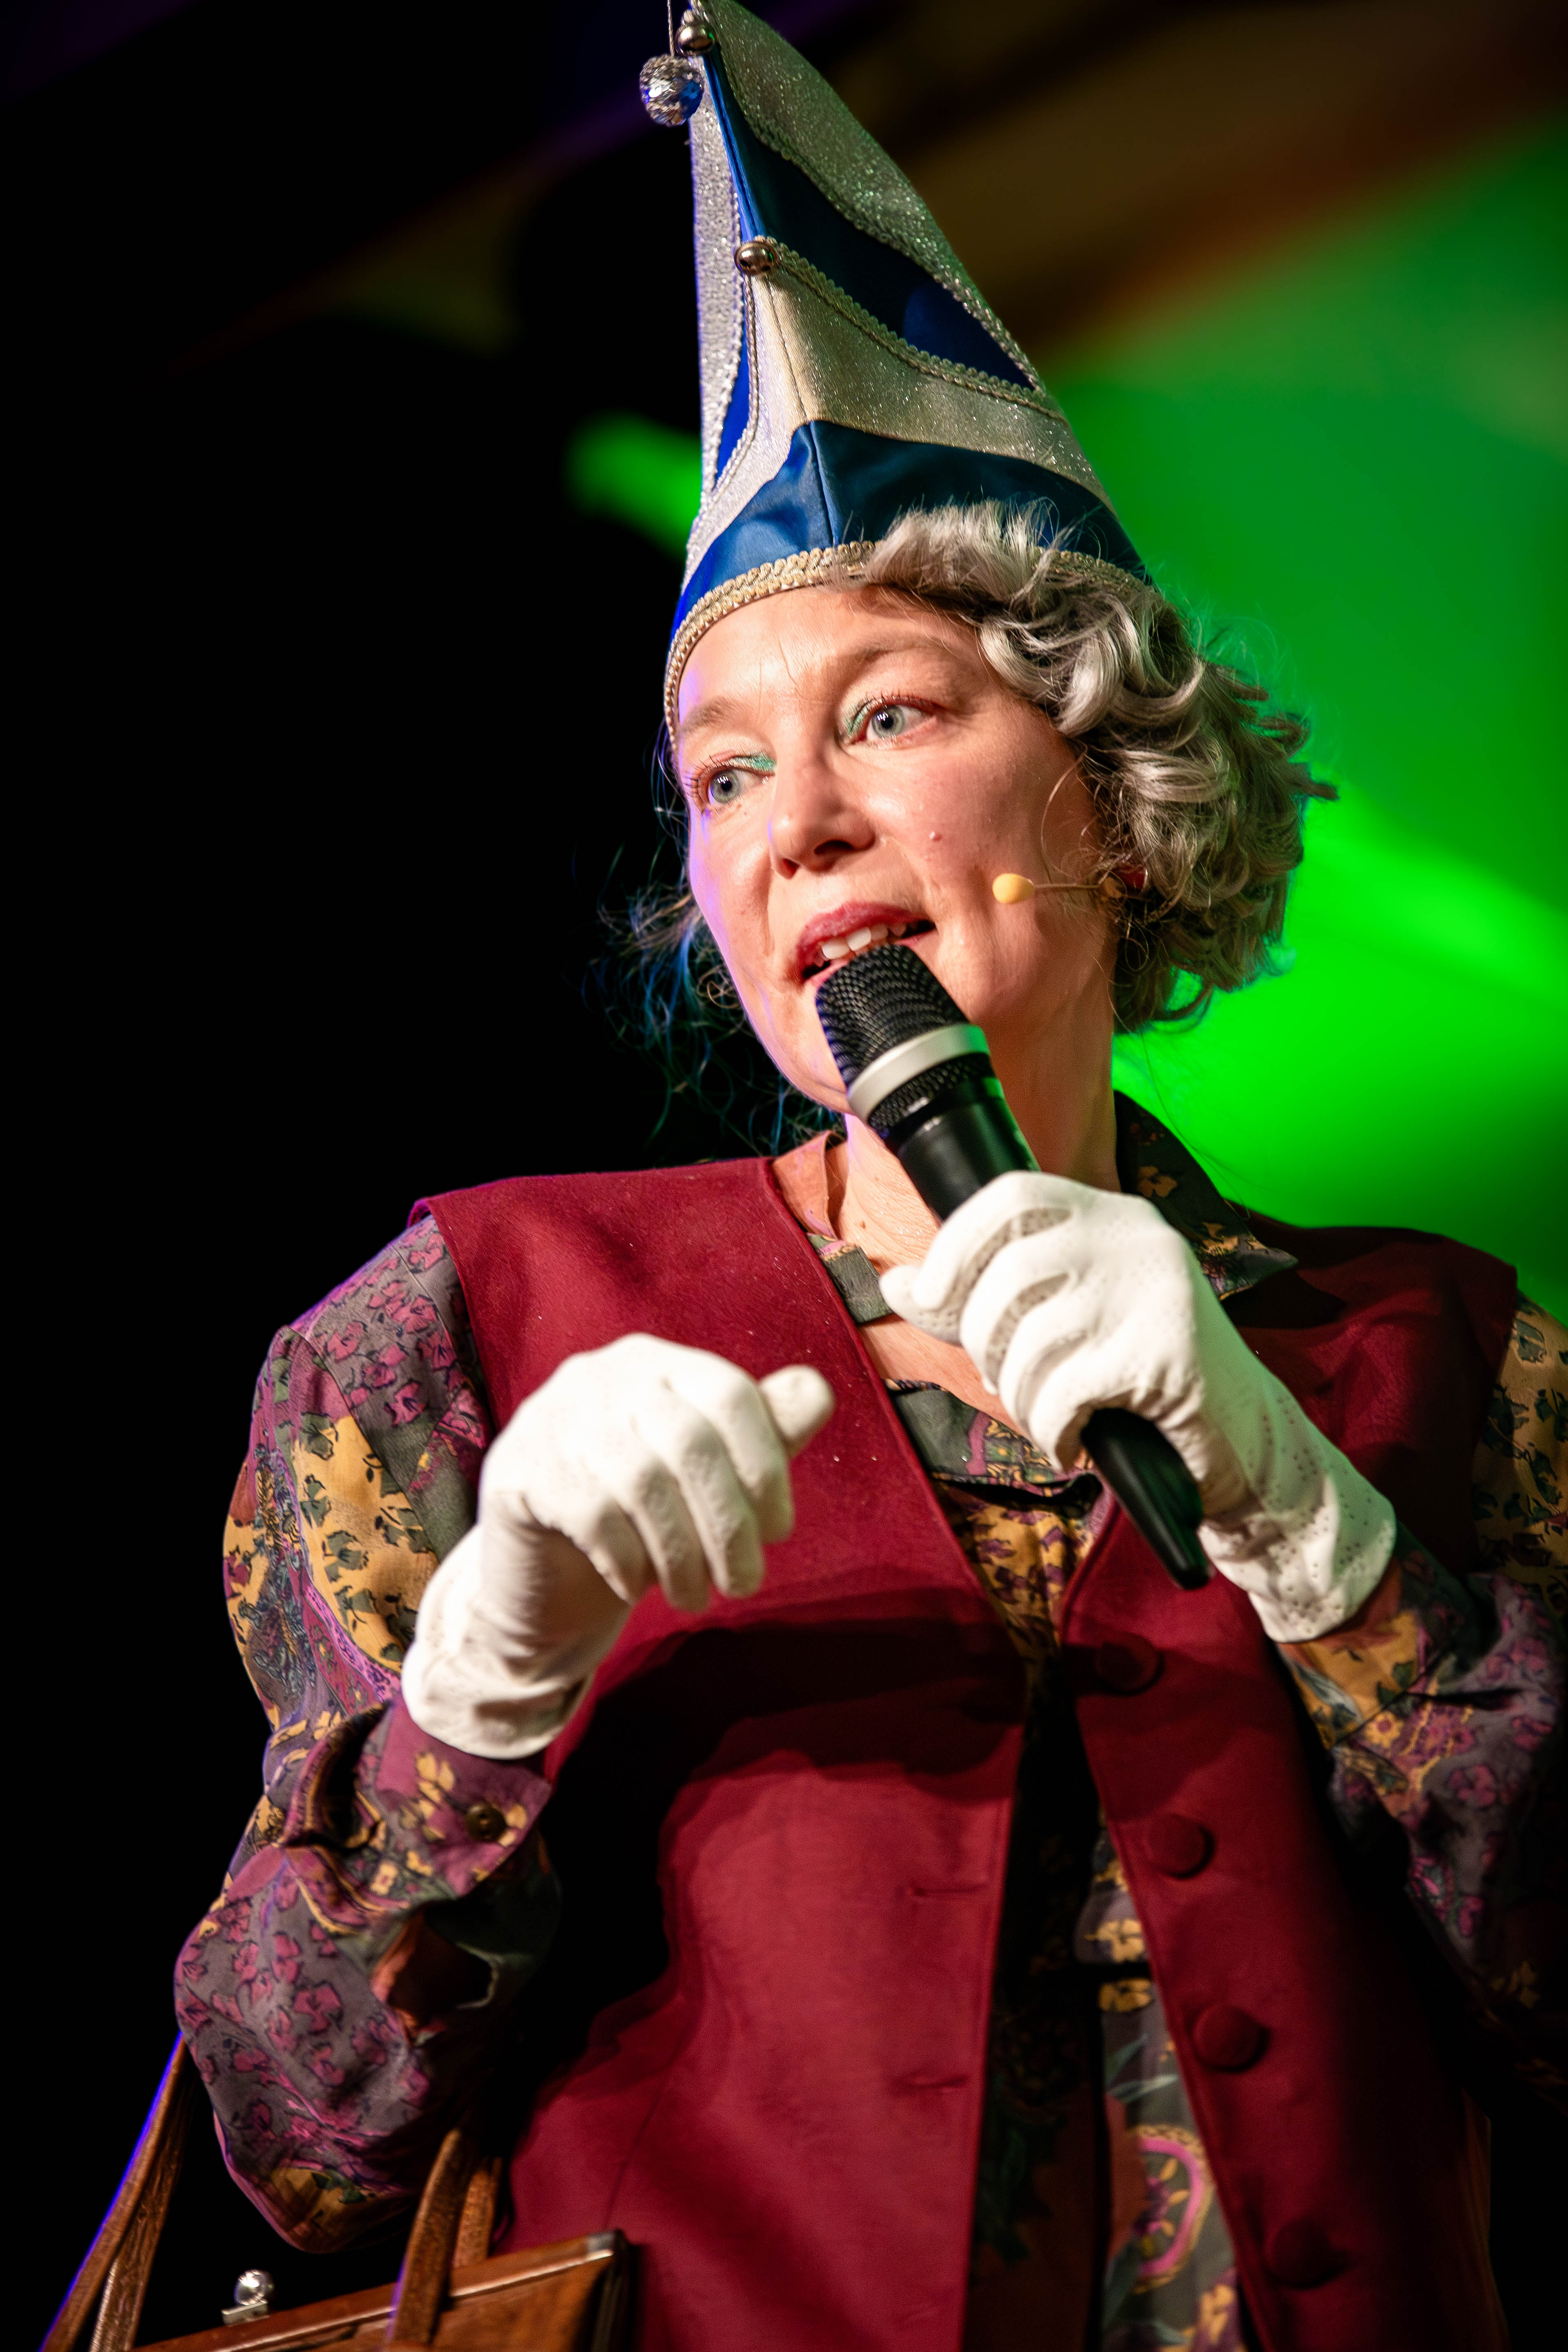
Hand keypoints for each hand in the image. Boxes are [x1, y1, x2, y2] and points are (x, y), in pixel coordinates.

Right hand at [402, 1336, 834, 1758]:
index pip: (730, 1393)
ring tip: (695, 1597)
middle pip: (690, 1442)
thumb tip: (816, 1392)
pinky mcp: (517, 1467)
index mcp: (659, 1362)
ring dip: (681, 1554)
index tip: (779, 1532)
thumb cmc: (645, 1515)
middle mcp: (602, 1373)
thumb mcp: (712, 1475)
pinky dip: (627, 1559)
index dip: (765, 1464)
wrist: (545, 1570)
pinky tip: (635, 1586)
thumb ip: (764, 1432)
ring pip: (642, 1481)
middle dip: (729, 1524)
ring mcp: (551, 1415)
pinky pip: (591, 1513)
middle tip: (744, 1585)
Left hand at [879, 1171, 1393, 1641]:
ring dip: (1022, 1398)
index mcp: (1109, 1215)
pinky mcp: (1169, 1349)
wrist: (1242, 1442)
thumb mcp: (1057, 1326)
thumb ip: (978, 1302)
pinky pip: (1067, 1390)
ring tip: (1046, 1417)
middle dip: (984, 1342)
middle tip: (1004, 1381)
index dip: (954, 1243)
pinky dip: (1052, 1429)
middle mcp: (1137, 1236)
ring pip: (1034, 1339)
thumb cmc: (1136, 1380)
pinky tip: (1071, 1442)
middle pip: (1010, 1273)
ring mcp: (1158, 1288)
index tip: (927, 1297)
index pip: (1011, 1195)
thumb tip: (896, 1285)